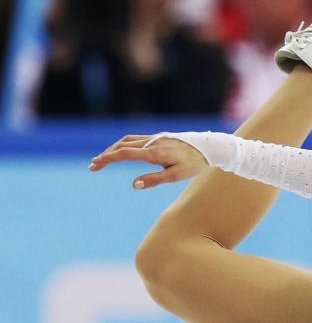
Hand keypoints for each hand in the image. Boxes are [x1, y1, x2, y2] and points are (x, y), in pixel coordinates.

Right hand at [87, 134, 208, 188]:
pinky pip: (136, 139)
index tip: (95, 165)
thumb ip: (154, 180)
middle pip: (121, 146)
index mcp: (154, 153)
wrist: (209, 147)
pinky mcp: (158, 137)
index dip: (108, 159)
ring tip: (103, 159)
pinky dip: (124, 145)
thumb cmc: (194, 164)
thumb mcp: (176, 176)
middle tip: (93, 166)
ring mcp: (154, 138)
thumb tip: (133, 185)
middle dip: (106, 156)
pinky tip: (121, 151)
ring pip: (127, 141)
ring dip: (113, 149)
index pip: (125, 154)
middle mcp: (152, 142)